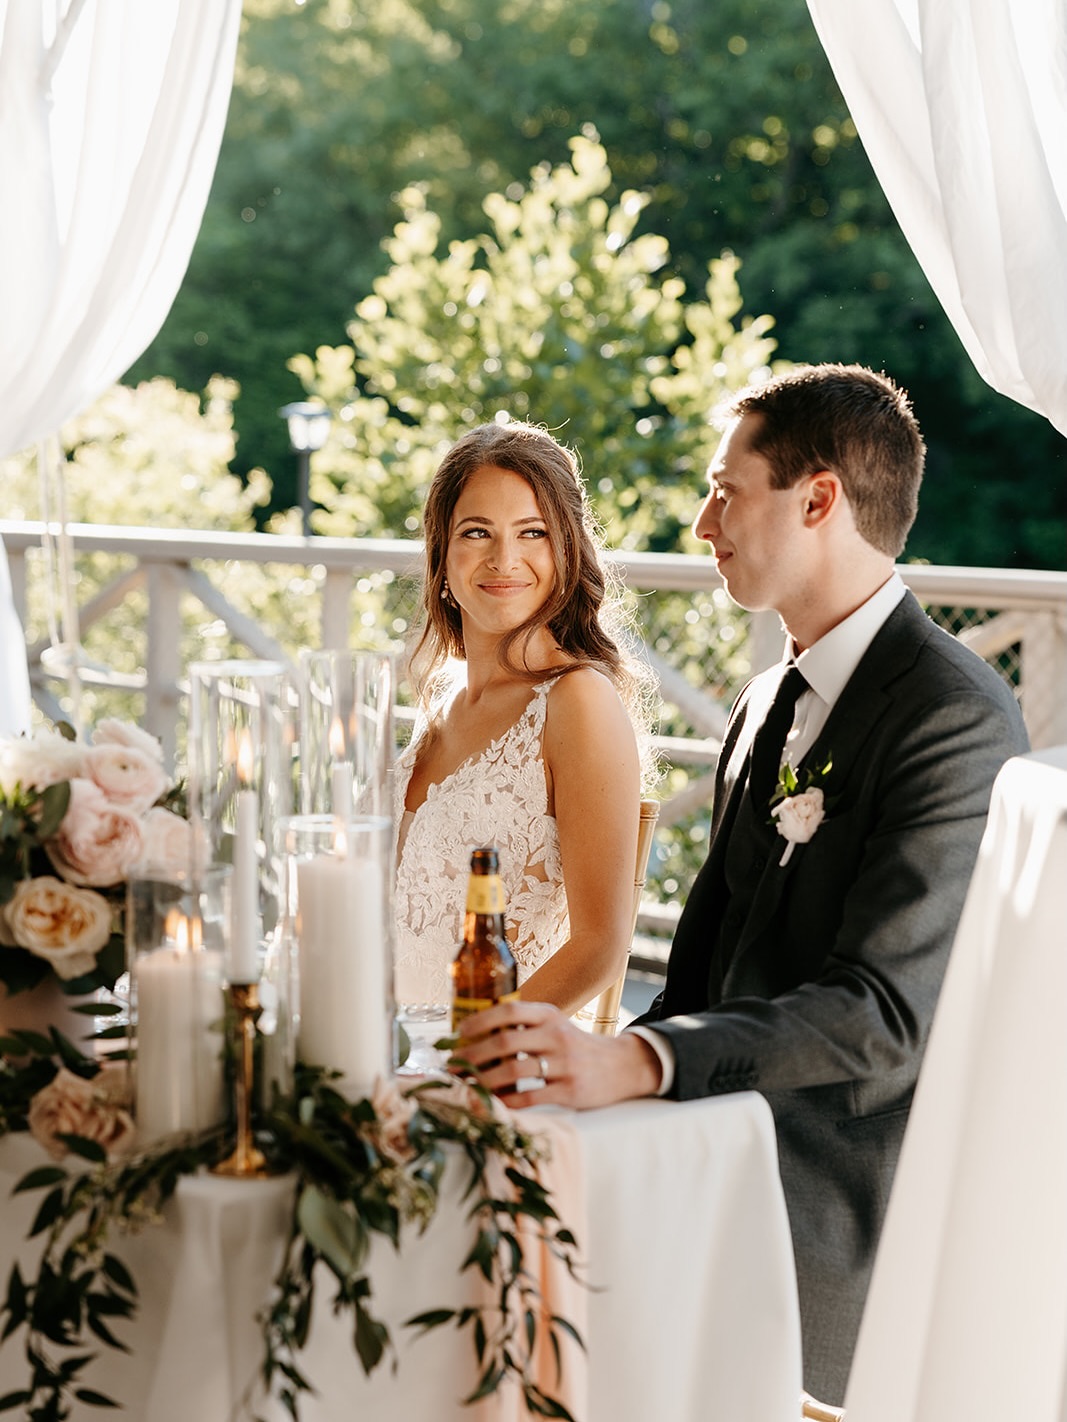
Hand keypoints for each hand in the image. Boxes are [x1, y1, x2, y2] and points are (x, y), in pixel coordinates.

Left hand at [454, 1000, 663, 1108]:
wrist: (621, 1066)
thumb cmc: (577, 1047)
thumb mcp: (555, 1026)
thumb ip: (525, 1026)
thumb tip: (477, 1035)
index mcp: (549, 1015)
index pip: (509, 1011)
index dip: (480, 1021)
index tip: (458, 1034)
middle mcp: (556, 1035)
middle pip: (505, 1042)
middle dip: (473, 1055)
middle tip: (453, 1066)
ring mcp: (564, 1063)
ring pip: (514, 1070)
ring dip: (484, 1080)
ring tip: (466, 1086)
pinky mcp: (570, 1090)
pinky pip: (530, 1097)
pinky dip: (507, 1101)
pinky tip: (493, 1104)